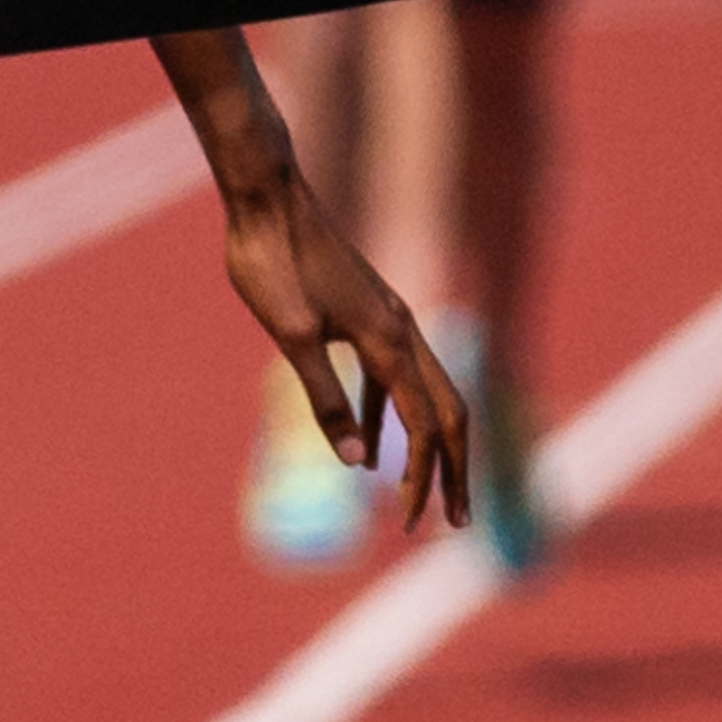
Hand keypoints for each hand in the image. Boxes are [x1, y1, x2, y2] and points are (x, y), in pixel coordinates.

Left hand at [209, 158, 477, 533]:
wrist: (264, 196)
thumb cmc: (271, 261)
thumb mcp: (292, 337)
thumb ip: (324, 400)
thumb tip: (357, 465)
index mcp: (388, 339)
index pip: (423, 426)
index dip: (422, 479)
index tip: (407, 523)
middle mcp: (402, 329)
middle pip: (449, 412)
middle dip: (454, 471)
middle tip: (456, 524)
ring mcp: (389, 320)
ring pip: (429, 394)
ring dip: (431, 447)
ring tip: (423, 495)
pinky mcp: (369, 315)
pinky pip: (394, 377)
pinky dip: (394, 416)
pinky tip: (373, 446)